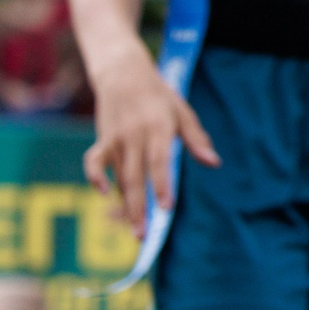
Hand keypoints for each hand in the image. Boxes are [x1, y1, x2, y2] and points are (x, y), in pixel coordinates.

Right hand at [82, 42, 216, 228]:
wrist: (123, 73)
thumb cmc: (159, 95)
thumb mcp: (183, 112)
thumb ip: (197, 139)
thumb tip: (214, 163)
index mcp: (159, 128)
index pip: (160, 162)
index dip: (162, 185)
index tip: (166, 209)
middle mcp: (136, 135)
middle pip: (136, 177)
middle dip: (139, 208)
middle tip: (142, 237)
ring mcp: (116, 139)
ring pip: (119, 177)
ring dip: (123, 204)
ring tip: (132, 229)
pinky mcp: (102, 140)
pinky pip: (95, 162)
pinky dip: (95, 177)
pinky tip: (103, 193)